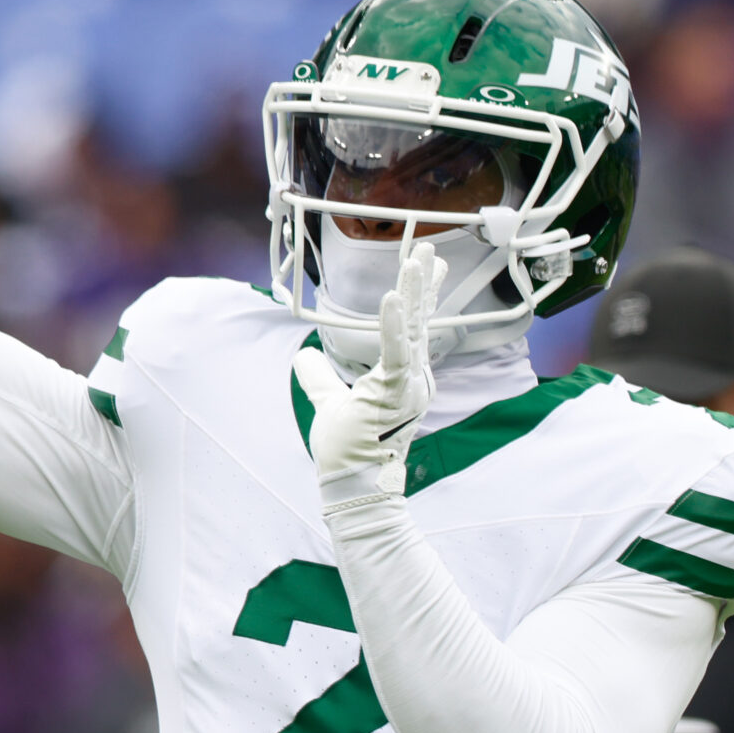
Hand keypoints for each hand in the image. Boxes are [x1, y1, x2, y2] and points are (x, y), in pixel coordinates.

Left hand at [291, 242, 443, 500]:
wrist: (353, 484)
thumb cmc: (347, 450)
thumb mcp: (329, 403)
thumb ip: (319, 378)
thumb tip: (302, 355)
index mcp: (403, 378)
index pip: (416, 329)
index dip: (422, 297)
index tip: (431, 267)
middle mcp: (414, 378)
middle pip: (420, 320)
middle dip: (424, 282)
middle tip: (428, 248)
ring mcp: (408, 385)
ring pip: (414, 328)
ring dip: (416, 290)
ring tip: (417, 257)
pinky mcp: (395, 392)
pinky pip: (396, 351)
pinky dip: (393, 324)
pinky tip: (392, 295)